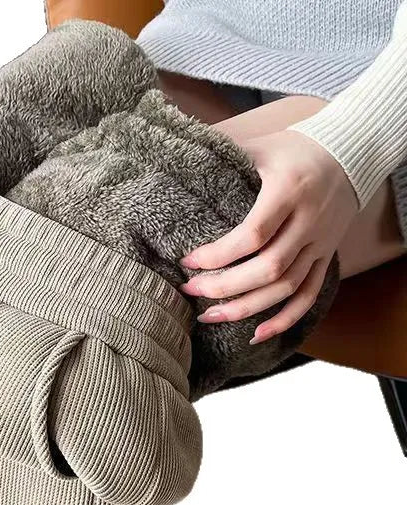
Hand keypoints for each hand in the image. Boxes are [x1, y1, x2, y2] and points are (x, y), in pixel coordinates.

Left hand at [179, 129, 357, 343]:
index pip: (253, 234)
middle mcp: (308, 221)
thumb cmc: (296, 148)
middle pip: (268, 268)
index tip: (188, 261)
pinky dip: (285, 319)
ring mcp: (320, 243)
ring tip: (210, 317)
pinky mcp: (326, 256)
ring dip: (247, 308)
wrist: (352, 151)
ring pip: (286, 288)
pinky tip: (256, 334)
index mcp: (289, 191)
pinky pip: (309, 295)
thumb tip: (177, 161)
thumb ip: (223, 155)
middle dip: (225, 287)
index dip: (219, 255)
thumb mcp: (261, 145)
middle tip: (191, 291)